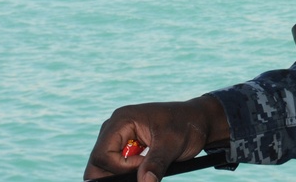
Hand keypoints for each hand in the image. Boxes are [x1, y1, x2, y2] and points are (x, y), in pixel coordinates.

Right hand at [83, 95, 227, 181]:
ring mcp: (118, 137)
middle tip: (141, 176)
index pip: (102, 154)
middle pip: (97, 163)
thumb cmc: (187, 125)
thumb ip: (156, 164)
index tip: (142, 166)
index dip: (120, 168)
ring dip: (122, 175)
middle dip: (114, 176)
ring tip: (145, 170)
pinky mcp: (125, 147)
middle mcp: (114, 127)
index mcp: (122, 120)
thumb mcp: (172, 144)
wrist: (198, 121)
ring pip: (104, 168)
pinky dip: (126, 175)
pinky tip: (144, 171)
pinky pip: (115, 168)